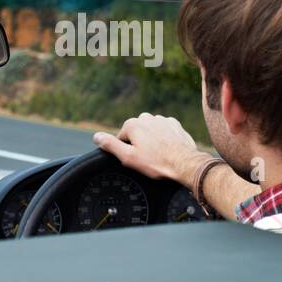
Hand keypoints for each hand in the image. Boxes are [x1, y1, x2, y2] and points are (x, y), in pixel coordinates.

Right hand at [92, 113, 209, 184]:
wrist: (185, 163)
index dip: (127, 151)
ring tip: (159, 156)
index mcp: (132, 124)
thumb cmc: (156, 162)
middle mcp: (146, 117)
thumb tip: (96, 136)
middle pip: (136, 133)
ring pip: (150, 132)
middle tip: (148, 159)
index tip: (136, 160)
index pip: (121, 138)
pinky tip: (168, 150)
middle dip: (139, 145)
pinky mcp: (174, 125)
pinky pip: (164, 131)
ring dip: (152, 141)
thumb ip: (110, 145)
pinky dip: (164, 139)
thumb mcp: (128, 157)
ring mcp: (162, 120)